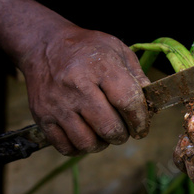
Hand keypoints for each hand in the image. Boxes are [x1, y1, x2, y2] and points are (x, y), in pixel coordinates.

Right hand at [21, 25, 150, 154]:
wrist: (43, 45)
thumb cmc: (86, 49)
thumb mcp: (116, 49)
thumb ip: (137, 75)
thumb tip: (151, 102)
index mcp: (100, 67)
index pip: (128, 102)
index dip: (140, 120)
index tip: (142, 126)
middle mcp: (76, 86)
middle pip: (109, 128)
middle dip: (122, 135)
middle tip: (123, 130)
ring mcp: (57, 103)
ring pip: (88, 142)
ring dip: (102, 144)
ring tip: (103, 133)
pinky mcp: (42, 116)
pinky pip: (66, 147)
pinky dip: (80, 148)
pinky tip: (85, 135)